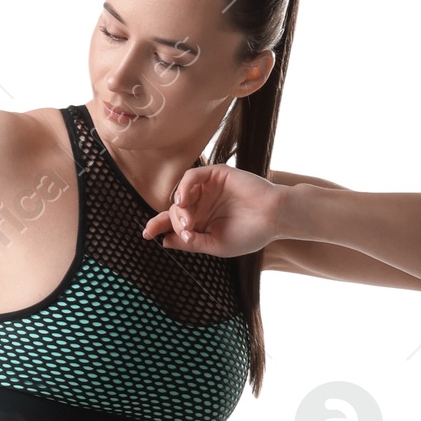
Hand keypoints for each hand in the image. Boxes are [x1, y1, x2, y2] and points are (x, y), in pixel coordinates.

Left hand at [140, 165, 285, 256]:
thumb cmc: (250, 234)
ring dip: (178, 208)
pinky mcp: (216, 174)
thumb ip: (191, 243)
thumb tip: (164, 241)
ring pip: (180, 194)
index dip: (158, 227)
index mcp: (202, 223)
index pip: (173, 224)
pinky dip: (184, 187)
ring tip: (188, 220)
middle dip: (172, 221)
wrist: (274, 218)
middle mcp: (202, 206)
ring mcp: (209, 190)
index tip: (146, 234)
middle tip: (185, 230)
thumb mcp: (216, 245)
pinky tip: (184, 199)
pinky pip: (191, 176)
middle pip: (174, 211)